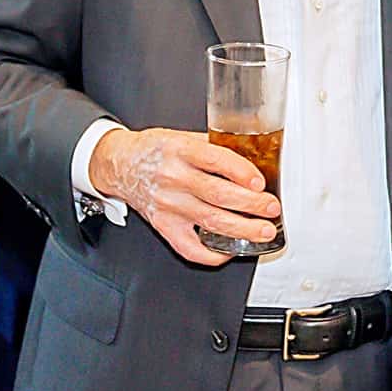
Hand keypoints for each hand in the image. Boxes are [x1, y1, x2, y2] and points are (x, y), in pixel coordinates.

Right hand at [90, 126, 280, 265]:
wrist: (120, 164)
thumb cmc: (155, 150)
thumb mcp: (182, 136)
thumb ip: (213, 146)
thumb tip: (251, 154)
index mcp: (181, 151)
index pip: (216, 160)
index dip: (241, 172)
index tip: (260, 182)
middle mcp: (174, 178)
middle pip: (218, 194)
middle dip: (251, 204)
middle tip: (271, 208)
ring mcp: (169, 205)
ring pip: (211, 221)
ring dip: (242, 229)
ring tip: (263, 231)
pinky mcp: (164, 226)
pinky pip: (190, 248)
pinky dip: (212, 253)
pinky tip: (230, 250)